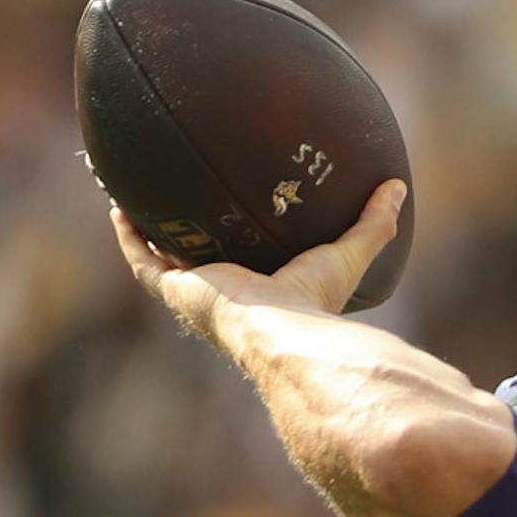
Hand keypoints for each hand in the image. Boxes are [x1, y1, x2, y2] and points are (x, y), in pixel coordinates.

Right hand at [110, 178, 407, 342]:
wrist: (280, 330)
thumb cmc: (316, 300)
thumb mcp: (349, 253)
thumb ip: (375, 223)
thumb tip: (399, 186)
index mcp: (262, 289)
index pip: (246, 262)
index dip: (236, 239)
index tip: (231, 211)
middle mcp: (225, 292)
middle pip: (198, 257)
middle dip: (185, 230)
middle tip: (177, 194)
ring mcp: (195, 292)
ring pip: (161, 255)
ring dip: (147, 225)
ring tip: (135, 191)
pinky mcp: (172, 290)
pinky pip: (142, 258)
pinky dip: (129, 233)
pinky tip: (117, 202)